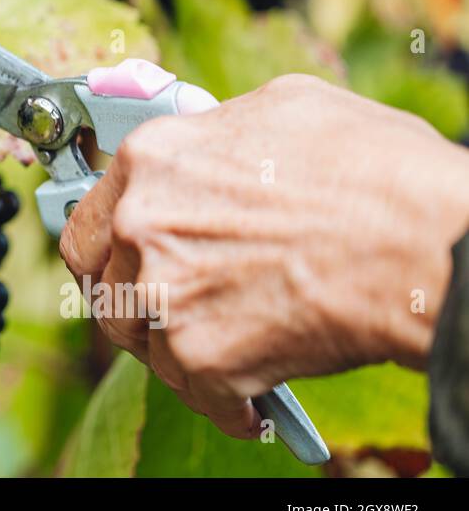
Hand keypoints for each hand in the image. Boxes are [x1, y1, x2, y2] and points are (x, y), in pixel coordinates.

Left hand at [60, 74, 468, 438]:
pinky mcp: (200, 354)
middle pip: (99, 280)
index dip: (105, 243)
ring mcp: (163, 292)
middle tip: (158, 309)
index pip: (87, 214)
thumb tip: (208, 149)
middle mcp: (140, 223)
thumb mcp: (281, 108)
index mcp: (152, 159)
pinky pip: (193, 391)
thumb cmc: (372, 171)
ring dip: (170, 348)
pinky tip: (249, 398)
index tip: (119, 259)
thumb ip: (217, 133)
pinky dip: (222, 402)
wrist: (423, 244)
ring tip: (211, 349)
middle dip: (125, 296)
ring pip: (138, 338)